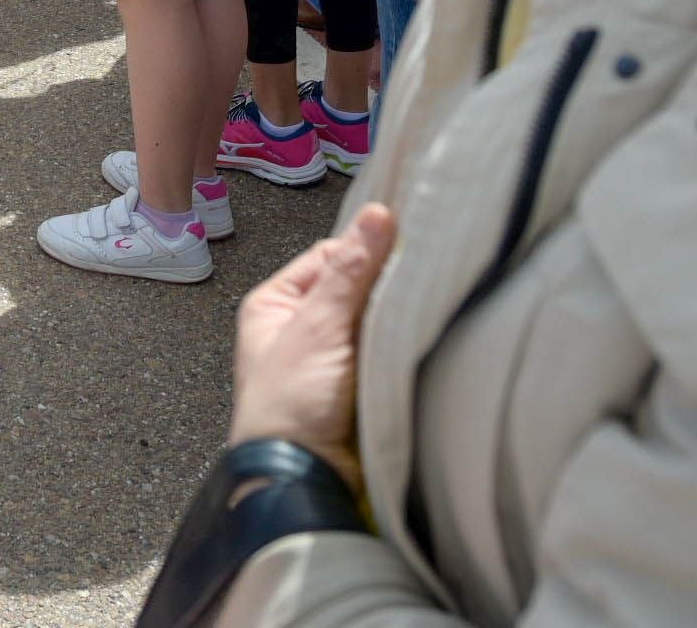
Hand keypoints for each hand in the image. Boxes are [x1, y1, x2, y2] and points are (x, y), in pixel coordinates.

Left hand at [229, 203, 397, 492]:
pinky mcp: (355, 387)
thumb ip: (351, 272)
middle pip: (354, 289)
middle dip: (384, 289)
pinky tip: (419, 343)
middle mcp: (299, 327)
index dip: (364, 252)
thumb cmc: (290, 405)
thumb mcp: (318, 327)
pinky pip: (384, 353)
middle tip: (420, 282)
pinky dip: (400, 349)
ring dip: (395, 321)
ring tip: (422, 313)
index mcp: (274, 303)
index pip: (329, 256)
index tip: (404, 246)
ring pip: (373, 322)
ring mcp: (329, 358)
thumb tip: (378, 216)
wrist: (302, 480)